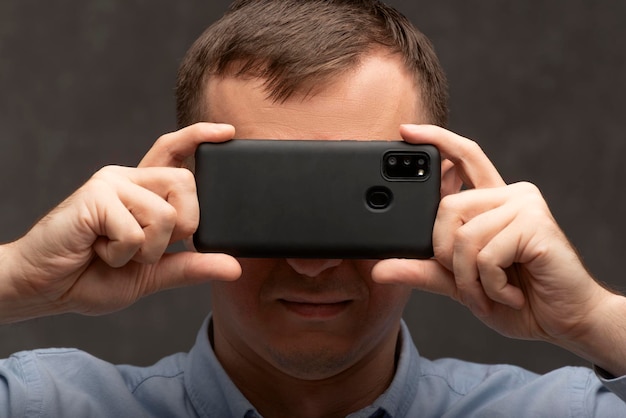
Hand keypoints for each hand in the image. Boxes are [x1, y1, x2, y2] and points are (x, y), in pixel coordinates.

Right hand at [0, 123, 241, 322]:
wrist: (43, 288)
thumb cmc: (91, 277)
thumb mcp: (152, 274)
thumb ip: (191, 266)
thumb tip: (235, 267)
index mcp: (142, 192)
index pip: (174, 152)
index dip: (200, 137)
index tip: (229, 132)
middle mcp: (128, 179)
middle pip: (186, 182)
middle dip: (182, 227)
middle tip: (147, 247)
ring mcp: (111, 183)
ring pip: (165, 213)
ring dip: (147, 250)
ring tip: (115, 252)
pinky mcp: (95, 196)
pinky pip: (135, 231)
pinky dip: (122, 255)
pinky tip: (98, 251)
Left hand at [372, 124, 625, 374]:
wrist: (562, 321)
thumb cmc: (516, 298)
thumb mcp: (458, 282)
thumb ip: (422, 270)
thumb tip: (379, 269)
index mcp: (491, 202)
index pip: (462, 158)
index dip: (436, 140)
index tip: (405, 131)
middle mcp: (508, 195)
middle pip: (447, 207)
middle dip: (446, 254)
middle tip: (467, 281)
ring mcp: (524, 206)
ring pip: (463, 235)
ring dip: (469, 278)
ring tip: (491, 292)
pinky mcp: (535, 225)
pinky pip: (486, 255)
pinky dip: (490, 285)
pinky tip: (510, 293)